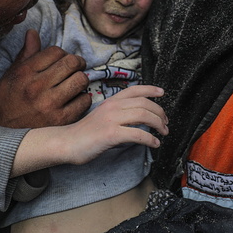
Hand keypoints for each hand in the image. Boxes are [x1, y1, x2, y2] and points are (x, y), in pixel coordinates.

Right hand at [0, 30, 89, 128]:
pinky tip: (76, 100)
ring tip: (76, 83)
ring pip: (81, 80)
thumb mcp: (11, 77)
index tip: (62, 60)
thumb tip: (33, 32)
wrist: (7, 136)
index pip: (55, 51)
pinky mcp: (61, 120)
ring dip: (81, 79)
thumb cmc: (10, 103)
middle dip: (77, 63)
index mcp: (25, 73)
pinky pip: (84, 101)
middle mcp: (37, 86)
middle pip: (71, 62)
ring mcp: (50, 104)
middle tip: (76, 68)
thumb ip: (25, 55)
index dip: (62, 53)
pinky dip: (83, 98)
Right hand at [11, 85, 167, 175]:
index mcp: (111, 101)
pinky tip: (154, 143)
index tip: (162, 93)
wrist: (67, 143)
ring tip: (163, 132)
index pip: (134, 90)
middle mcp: (112, 107)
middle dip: (159, 112)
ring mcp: (111, 120)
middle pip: (143, 103)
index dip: (151, 89)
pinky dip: (150, 139)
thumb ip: (119, 114)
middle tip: (166, 122)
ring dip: (158, 124)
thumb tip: (139, 119)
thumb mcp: (103, 116)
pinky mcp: (111, 134)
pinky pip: (137, 134)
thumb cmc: (85, 133)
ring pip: (143, 115)